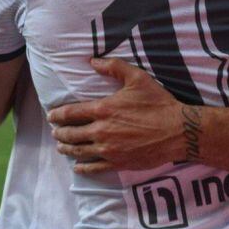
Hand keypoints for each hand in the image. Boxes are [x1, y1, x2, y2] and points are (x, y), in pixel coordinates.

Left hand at [48, 58, 185, 173]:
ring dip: (67, 148)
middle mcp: (101, 131)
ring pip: (80, 151)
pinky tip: (77, 166)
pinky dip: (82, 167)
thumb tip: (93, 61)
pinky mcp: (118, 163)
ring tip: (61, 146)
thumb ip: (113, 67)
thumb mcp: (137, 78)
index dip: (58, 115)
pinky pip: (94, 167)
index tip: (51, 116)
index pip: (72, 113)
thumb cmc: (157, 103)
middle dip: (60, 132)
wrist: (177, 131)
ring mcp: (109, 149)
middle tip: (54, 131)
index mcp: (103, 109)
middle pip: (72, 134)